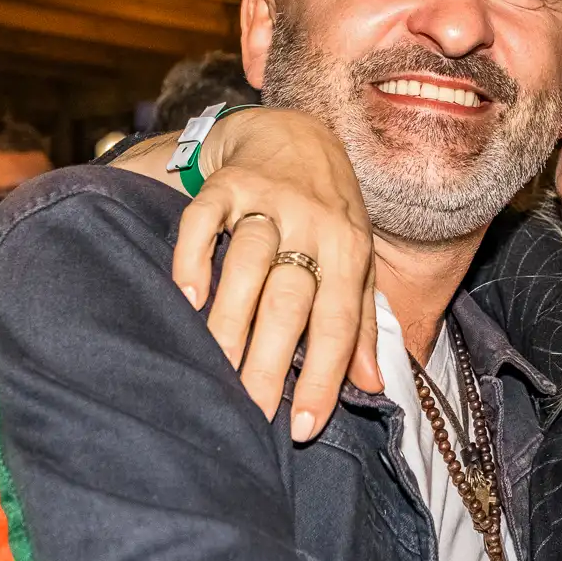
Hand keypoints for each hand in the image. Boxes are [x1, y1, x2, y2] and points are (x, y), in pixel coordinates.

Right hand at [108, 108, 380, 438]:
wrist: (293, 133)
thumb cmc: (329, 213)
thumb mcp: (357, 261)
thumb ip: (362, 324)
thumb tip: (374, 387)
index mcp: (350, 249)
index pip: (339, 322)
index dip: (325, 377)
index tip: (304, 427)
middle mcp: (312, 223)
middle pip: (291, 300)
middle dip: (272, 361)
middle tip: (253, 412)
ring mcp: (268, 201)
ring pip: (248, 264)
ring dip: (231, 320)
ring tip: (217, 370)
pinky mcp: (226, 183)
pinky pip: (204, 221)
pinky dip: (194, 259)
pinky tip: (187, 300)